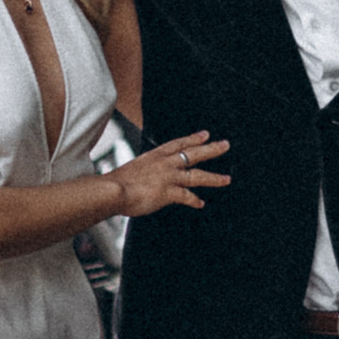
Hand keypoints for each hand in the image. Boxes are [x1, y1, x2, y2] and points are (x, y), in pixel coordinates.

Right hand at [113, 131, 229, 219]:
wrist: (112, 190)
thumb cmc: (116, 183)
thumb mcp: (131, 171)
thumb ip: (142, 174)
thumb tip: (144, 181)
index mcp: (154, 156)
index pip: (178, 143)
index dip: (193, 138)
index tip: (205, 135)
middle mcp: (164, 164)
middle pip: (193, 153)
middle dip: (211, 149)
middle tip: (225, 145)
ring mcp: (168, 177)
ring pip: (197, 175)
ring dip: (213, 178)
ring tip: (226, 179)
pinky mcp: (168, 192)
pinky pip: (187, 197)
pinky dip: (195, 201)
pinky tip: (201, 204)